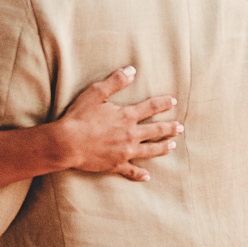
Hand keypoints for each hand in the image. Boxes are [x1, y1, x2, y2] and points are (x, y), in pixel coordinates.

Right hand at [57, 66, 181, 180]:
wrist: (68, 143)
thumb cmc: (80, 117)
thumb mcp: (96, 92)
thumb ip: (115, 81)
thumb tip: (132, 70)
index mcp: (126, 116)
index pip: (150, 107)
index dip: (163, 103)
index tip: (173, 101)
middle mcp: (130, 135)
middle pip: (155, 131)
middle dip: (169, 128)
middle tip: (180, 127)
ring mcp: (125, 152)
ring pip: (150, 151)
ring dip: (162, 148)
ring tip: (172, 146)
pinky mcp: (116, 165)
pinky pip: (132, 171)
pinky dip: (140, 174)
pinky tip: (147, 176)